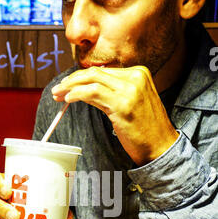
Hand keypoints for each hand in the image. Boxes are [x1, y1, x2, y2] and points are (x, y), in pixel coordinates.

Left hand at [51, 66, 178, 165]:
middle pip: (95, 72)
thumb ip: (112, 92)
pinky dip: (77, 94)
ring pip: (92, 79)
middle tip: (57, 90)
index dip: (80, 77)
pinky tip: (68, 100)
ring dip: (70, 87)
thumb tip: (85, 90)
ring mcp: (130, 89)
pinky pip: (92, 93)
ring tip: (59, 95)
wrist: (161, 147)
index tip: (67, 86)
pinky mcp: (122, 104)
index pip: (103, 71)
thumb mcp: (131, 103)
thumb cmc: (146, 130)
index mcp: (139, 73)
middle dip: (72, 80)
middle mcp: (136, 77)